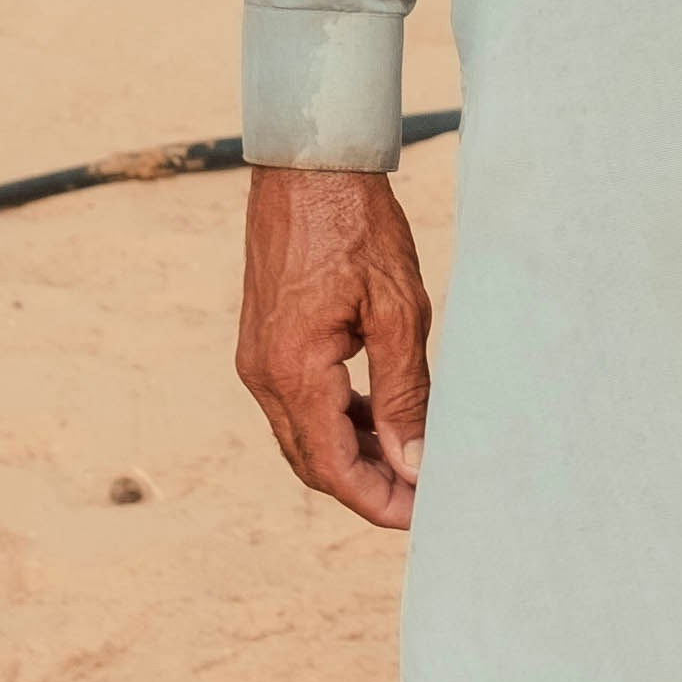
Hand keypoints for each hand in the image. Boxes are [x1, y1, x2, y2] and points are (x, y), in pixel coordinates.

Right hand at [234, 167, 432, 532]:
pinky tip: (379, 416)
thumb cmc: (356, 225)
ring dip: (353, 456)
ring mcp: (258, 357)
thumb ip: (403, 393)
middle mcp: (264, 373)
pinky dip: (337, 421)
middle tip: (423, 498)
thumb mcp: (398, 311)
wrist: (308, 164)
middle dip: (366, 489)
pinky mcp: (265, 341)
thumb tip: (413, 463)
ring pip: (304, 436)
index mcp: (294, 371)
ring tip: (410, 461)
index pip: (333, 468)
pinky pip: (297, 403)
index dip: (376, 502)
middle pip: (313, 463)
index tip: (421, 517)